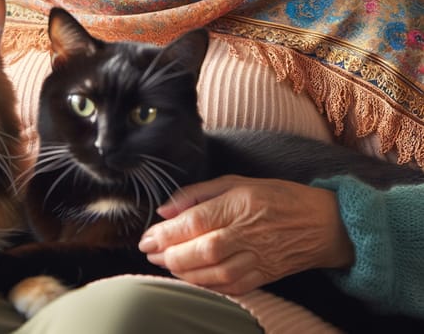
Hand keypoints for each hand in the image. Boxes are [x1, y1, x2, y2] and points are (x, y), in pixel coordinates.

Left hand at [138, 175, 353, 294]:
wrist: (323, 224)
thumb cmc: (276, 196)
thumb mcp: (236, 182)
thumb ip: (197, 194)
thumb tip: (165, 209)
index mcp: (239, 204)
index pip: (195, 222)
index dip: (166, 233)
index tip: (146, 237)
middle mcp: (247, 232)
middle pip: (201, 250)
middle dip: (169, 254)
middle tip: (149, 252)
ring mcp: (257, 257)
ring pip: (213, 273)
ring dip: (183, 272)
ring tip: (164, 264)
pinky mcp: (264, 276)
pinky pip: (230, 287)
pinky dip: (206, 286)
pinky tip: (190, 279)